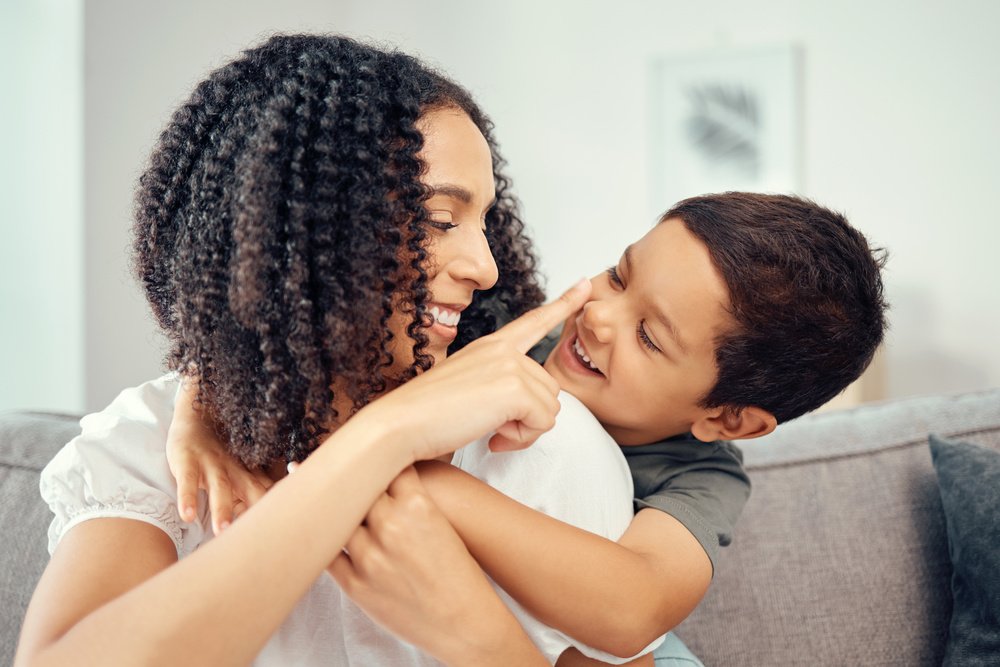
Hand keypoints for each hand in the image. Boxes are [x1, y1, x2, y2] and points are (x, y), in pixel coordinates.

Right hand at [166, 380, 273, 533]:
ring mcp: (212, 464)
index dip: (284, 505)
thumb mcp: (241, 472)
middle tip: (260, 540)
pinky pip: (187, 480)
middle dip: (257, 515)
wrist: (198, 414)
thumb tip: (277, 519)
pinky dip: (187, 497)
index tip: (296, 525)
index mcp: (252, 475)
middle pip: (252, 492)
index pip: (272, 492)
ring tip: (221, 531)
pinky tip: (187, 515)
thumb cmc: (221, 454)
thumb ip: (258, 492)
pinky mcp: (188, 460)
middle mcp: (236, 470)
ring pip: (220, 487)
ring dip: (222, 509)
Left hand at [327, 467, 537, 664]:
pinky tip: (322, 530)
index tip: (367, 453)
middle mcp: (391, 526)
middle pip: (357, 486)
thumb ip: (414, 497)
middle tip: (335, 462)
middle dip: (351, 477)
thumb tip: (390, 476)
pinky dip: (324, 541)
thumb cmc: (462, 572)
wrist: (466, 622)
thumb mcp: (443, 523)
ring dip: (332, 506)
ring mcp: (369, 556)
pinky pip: (329, 554)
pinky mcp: (356, 584)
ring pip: (338, 517)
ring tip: (318, 490)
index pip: (386, 465)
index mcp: (419, 504)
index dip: (375, 458)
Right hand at [356, 278, 591, 462]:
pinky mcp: (514, 387)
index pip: (533, 322)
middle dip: (529, 418)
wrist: (401, 424)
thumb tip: (525, 410)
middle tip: (493, 428)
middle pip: (549, 389)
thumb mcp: (467, 390)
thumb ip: (498, 388)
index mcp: (490, 346)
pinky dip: (521, 438)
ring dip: (525, 430)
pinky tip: (492, 436)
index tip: (584, 286)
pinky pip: (542, 423)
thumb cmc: (427, 415)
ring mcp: (509, 365)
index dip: (563, 304)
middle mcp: (503, 350)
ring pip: (550, 409)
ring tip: (489, 430)